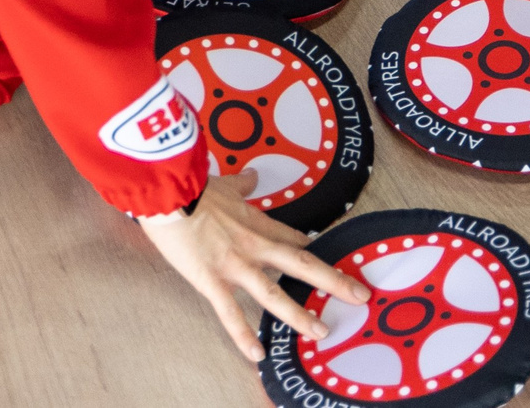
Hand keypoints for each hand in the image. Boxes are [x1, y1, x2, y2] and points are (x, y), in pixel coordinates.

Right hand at [141, 173, 370, 364]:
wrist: (169, 191)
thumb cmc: (193, 185)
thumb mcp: (225, 183)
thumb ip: (242, 183)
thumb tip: (252, 175)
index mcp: (257, 222)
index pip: (293, 240)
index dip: (313, 252)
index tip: (329, 262)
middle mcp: (254, 245)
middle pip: (301, 263)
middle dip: (333, 280)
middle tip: (360, 295)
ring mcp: (235, 265)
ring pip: (274, 293)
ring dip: (299, 314)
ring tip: (321, 332)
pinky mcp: (212, 280)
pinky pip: (230, 313)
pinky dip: (243, 335)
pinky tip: (257, 354)